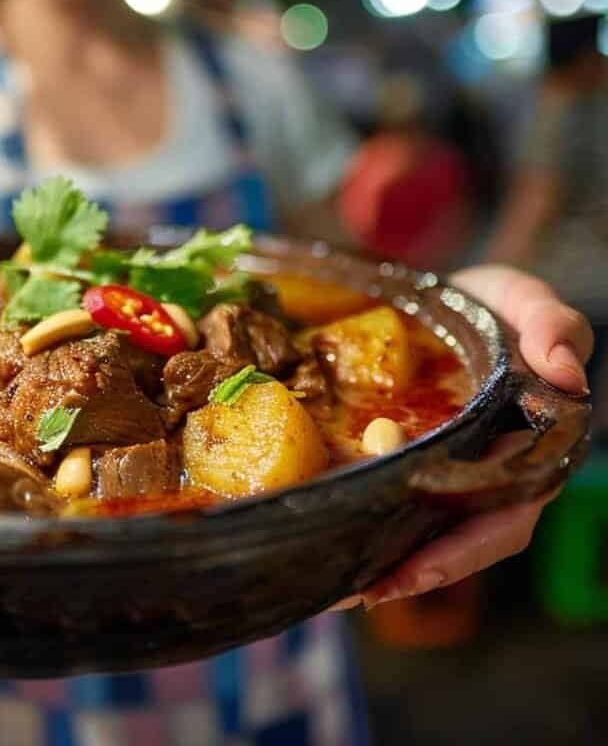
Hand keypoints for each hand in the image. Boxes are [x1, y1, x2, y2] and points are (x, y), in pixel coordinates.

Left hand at [332, 265, 592, 610]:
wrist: (452, 298)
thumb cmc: (497, 306)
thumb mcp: (526, 301)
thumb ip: (553, 326)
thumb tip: (566, 370)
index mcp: (526, 453)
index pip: (502, 519)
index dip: (461, 551)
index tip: (414, 571)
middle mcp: (486, 474)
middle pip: (456, 542)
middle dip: (411, 571)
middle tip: (357, 591)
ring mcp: (446, 470)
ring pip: (421, 529)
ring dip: (382, 558)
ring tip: (333, 583)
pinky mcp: (408, 457)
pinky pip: (390, 495)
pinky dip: (362, 516)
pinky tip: (322, 536)